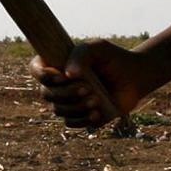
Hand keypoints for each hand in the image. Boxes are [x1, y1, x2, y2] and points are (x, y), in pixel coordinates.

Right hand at [29, 41, 151, 129]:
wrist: (134, 77)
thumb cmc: (113, 58)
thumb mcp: (98, 48)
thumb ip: (82, 54)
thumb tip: (68, 74)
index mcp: (57, 65)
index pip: (36, 70)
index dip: (41, 75)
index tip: (60, 75)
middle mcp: (59, 85)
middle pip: (46, 94)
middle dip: (65, 93)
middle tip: (88, 88)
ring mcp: (68, 102)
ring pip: (58, 110)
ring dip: (75, 107)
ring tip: (96, 100)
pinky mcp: (80, 116)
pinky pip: (71, 123)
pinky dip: (82, 119)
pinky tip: (97, 113)